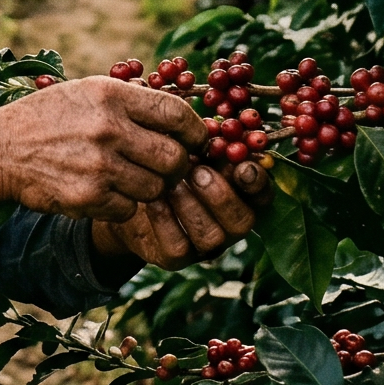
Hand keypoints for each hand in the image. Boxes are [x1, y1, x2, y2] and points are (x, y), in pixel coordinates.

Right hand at [0, 77, 209, 222]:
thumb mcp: (87, 92)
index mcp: (110, 95)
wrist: (0, 148)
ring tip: (127, 177)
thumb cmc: (50, 117)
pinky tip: (106, 191)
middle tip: (166, 167)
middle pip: (174, 157)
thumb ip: (133, 101)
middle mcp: (106, 128)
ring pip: (155, 187)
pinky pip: (129, 208)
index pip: (176, 114)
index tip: (197, 140)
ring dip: (148, 187)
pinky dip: (123, 204)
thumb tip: (186, 117)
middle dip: (176, 166)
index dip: (196, 130)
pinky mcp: (87, 196)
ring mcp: (97, 165)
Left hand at [92, 158, 267, 269]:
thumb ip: (203, 142)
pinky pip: (178, 246)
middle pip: (242, 221)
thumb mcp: (181, 147)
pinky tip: (152, 200)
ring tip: (171, 184)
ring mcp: (202, 244)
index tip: (242, 166)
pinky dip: (166, 221)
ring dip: (192, 207)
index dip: (256, 182)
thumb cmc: (160, 161)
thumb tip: (218, 127)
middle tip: (197, 171)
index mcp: (238, 194)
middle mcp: (227, 223)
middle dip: (221, 196)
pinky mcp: (174, 257)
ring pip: (212, 236)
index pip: (261, 194)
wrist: (122, 191)